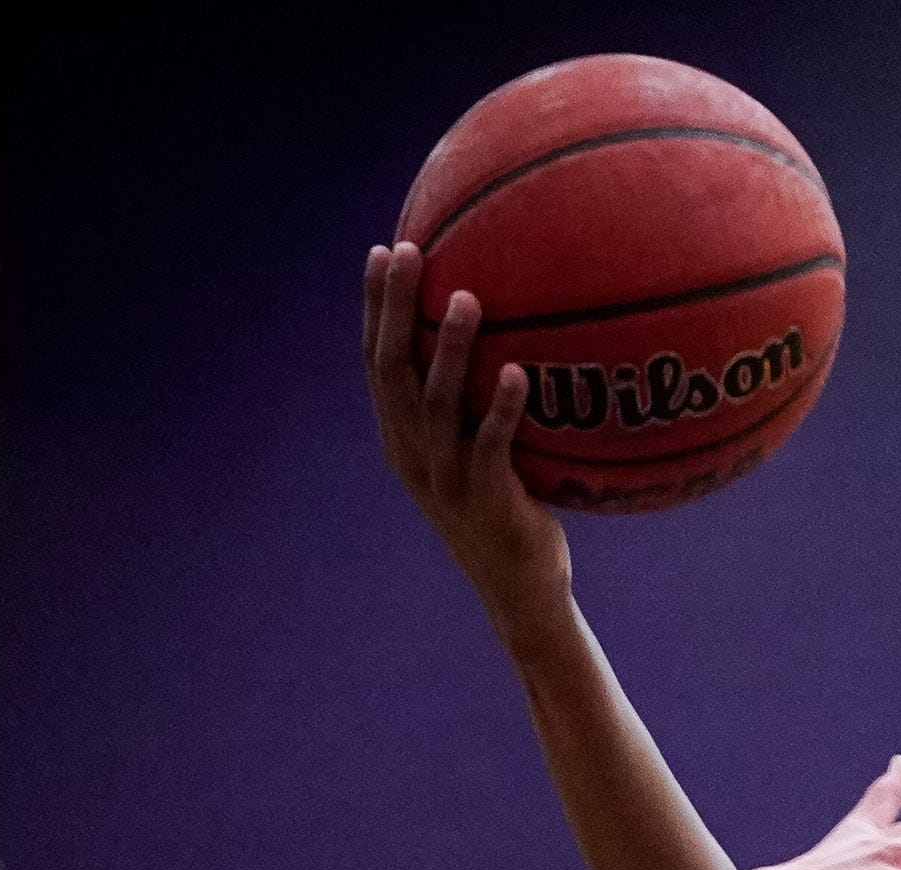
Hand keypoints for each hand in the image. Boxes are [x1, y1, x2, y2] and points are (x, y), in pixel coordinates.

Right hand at [363, 241, 573, 645]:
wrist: (523, 589)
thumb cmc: (509, 508)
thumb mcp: (478, 450)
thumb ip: (472, 400)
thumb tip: (504, 329)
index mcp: (402, 439)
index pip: (377, 362)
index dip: (377, 308)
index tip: (384, 251)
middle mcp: (413, 456)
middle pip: (393, 372)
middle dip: (398, 309)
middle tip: (413, 253)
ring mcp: (447, 483)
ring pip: (437, 406)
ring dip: (450, 350)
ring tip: (469, 299)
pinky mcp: (487, 504)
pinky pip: (491, 449)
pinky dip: (500, 410)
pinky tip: (515, 373)